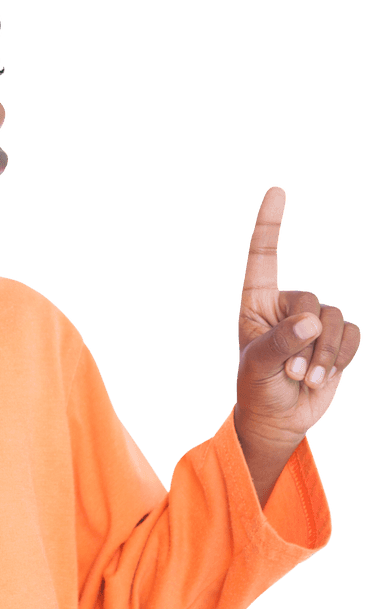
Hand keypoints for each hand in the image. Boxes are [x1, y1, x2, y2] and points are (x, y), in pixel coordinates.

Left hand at [234, 186, 360, 451]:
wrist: (279, 418)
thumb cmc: (257, 388)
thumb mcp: (257, 367)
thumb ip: (280, 342)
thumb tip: (312, 322)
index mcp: (257, 303)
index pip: (263, 257)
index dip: (270, 223)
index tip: (276, 190)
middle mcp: (287, 306)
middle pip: (310, 301)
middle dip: (304, 341)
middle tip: (288, 371)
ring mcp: (314, 322)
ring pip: (334, 319)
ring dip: (323, 355)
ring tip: (303, 380)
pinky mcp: (336, 339)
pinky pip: (351, 335)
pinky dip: (340, 359)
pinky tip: (322, 378)